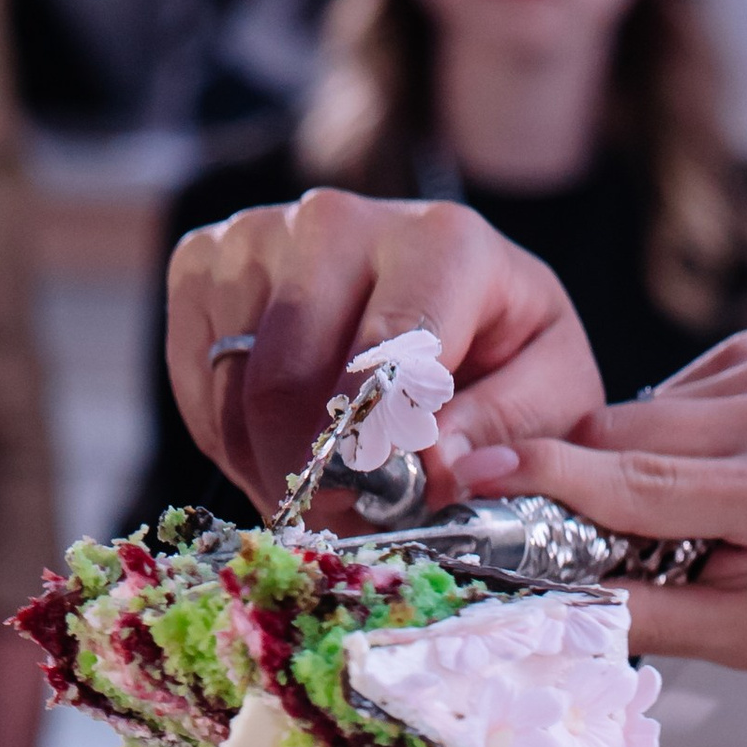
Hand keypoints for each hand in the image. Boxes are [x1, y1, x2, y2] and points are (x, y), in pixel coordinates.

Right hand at [165, 193, 602, 519]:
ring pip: (237, 391)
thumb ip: (507, 433)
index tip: (383, 512)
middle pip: (289, 382)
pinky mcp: (204, 260)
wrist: (455, 299)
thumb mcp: (550, 397)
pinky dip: (232, 443)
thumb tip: (437, 467)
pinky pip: (196, 382)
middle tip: (351, 528)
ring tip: (327, 492)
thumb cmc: (509, 355)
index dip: (376, 458)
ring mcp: (260, 233)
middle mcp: (339, 219)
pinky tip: (283, 450)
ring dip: (274, 471)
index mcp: (442, 243)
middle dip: (316, 481)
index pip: (383, 360)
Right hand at [494, 335, 746, 682]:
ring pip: (634, 414)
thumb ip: (649, 616)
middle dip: (579, 483)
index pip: (645, 482)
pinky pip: (661, 396)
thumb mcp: (743, 638)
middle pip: (625, 437)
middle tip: (579, 542)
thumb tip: (552, 603)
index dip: (553, 477)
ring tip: (668, 521)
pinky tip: (695, 477)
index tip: (478, 473)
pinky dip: (655, 441)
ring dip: (622, 466)